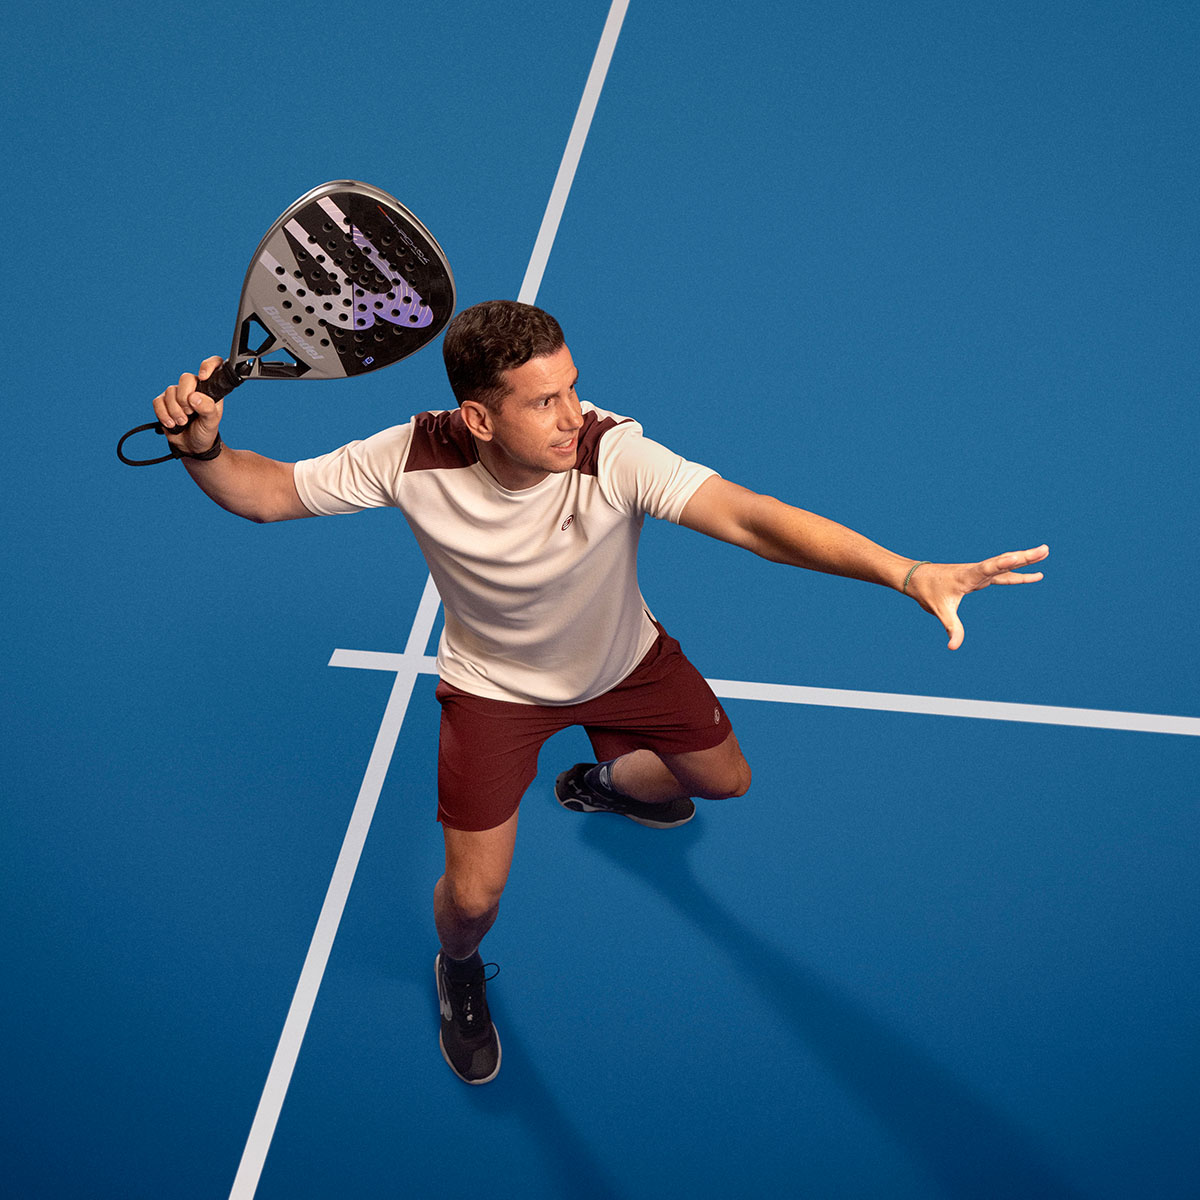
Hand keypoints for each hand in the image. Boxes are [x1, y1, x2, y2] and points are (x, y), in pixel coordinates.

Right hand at [152, 357, 225, 456]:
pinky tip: (171, 424)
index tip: (203, 376)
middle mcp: (193, 388)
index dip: (208, 365)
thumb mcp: (212, 422)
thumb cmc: (206, 431)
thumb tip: (194, 397)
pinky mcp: (164, 402)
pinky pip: (158, 401)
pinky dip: (163, 414)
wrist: (192, 446)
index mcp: (209, 389)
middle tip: (190, 413)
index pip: (213, 366)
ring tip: (182, 422)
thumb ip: (208, 408)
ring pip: (170, 391)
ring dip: (175, 411)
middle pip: (185, 378)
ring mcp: (177, 394)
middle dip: (185, 398)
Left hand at [905, 545, 1048, 649]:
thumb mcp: (940, 611)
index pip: (989, 568)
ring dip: (1025, 559)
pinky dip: (1018, 573)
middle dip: (1025, 557)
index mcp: (968, 576)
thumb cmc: (928, 592)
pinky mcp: (980, 576)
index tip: (1019, 556)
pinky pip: (1003, 574)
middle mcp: (976, 571)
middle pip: (1004, 562)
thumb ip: (951, 627)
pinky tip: (1034, 574)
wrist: (917, 578)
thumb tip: (953, 646)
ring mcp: (979, 572)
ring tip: (1044, 552)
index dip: (1004, 563)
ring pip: (1005, 565)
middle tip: (1045, 549)